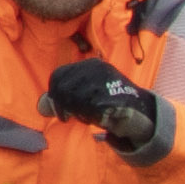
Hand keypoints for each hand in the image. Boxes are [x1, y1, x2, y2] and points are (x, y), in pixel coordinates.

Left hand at [44, 54, 169, 166]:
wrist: (141, 112)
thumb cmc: (109, 103)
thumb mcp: (87, 93)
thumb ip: (66, 96)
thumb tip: (43, 106)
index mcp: (90, 65)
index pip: (58, 75)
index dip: (54, 94)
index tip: (59, 109)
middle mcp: (97, 69)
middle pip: (63, 87)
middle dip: (61, 105)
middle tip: (67, 117)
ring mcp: (105, 81)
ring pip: (74, 99)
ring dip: (77, 112)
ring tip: (87, 116)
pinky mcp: (112, 95)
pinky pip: (89, 109)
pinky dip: (89, 117)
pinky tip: (97, 119)